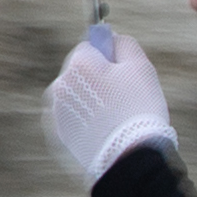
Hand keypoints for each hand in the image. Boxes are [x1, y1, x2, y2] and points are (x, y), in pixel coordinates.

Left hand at [42, 33, 176, 184]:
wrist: (130, 158)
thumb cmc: (138, 110)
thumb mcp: (141, 67)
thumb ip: (124, 43)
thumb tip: (112, 37)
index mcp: (78, 65)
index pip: (89, 46)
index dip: (109, 57)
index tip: (122, 73)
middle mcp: (60, 85)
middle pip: (80, 71)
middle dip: (98, 79)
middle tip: (122, 97)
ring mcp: (56, 112)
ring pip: (76, 95)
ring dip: (90, 99)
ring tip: (114, 117)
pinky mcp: (58, 135)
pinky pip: (72, 117)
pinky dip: (84, 120)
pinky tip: (103, 130)